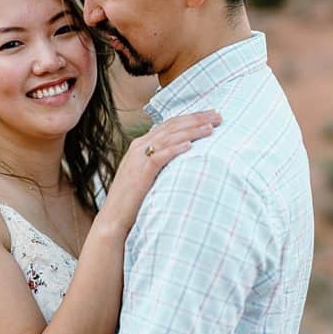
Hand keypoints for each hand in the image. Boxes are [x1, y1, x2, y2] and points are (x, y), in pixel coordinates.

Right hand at [99, 110, 220, 232]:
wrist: (114, 217)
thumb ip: (162, 161)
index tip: (212, 115)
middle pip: (172, 126)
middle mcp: (139, 146)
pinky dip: (175, 149)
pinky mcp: (140, 173)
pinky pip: (159, 156)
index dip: (192, 118)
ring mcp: (138, 158)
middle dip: (196, 119)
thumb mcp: (149, 174)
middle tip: (218, 115)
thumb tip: (184, 156)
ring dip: (191, 131)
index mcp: (142, 144)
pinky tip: (190, 146)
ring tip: (211, 127)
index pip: (170, 124)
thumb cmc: (134, 198)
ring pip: (168, 138)